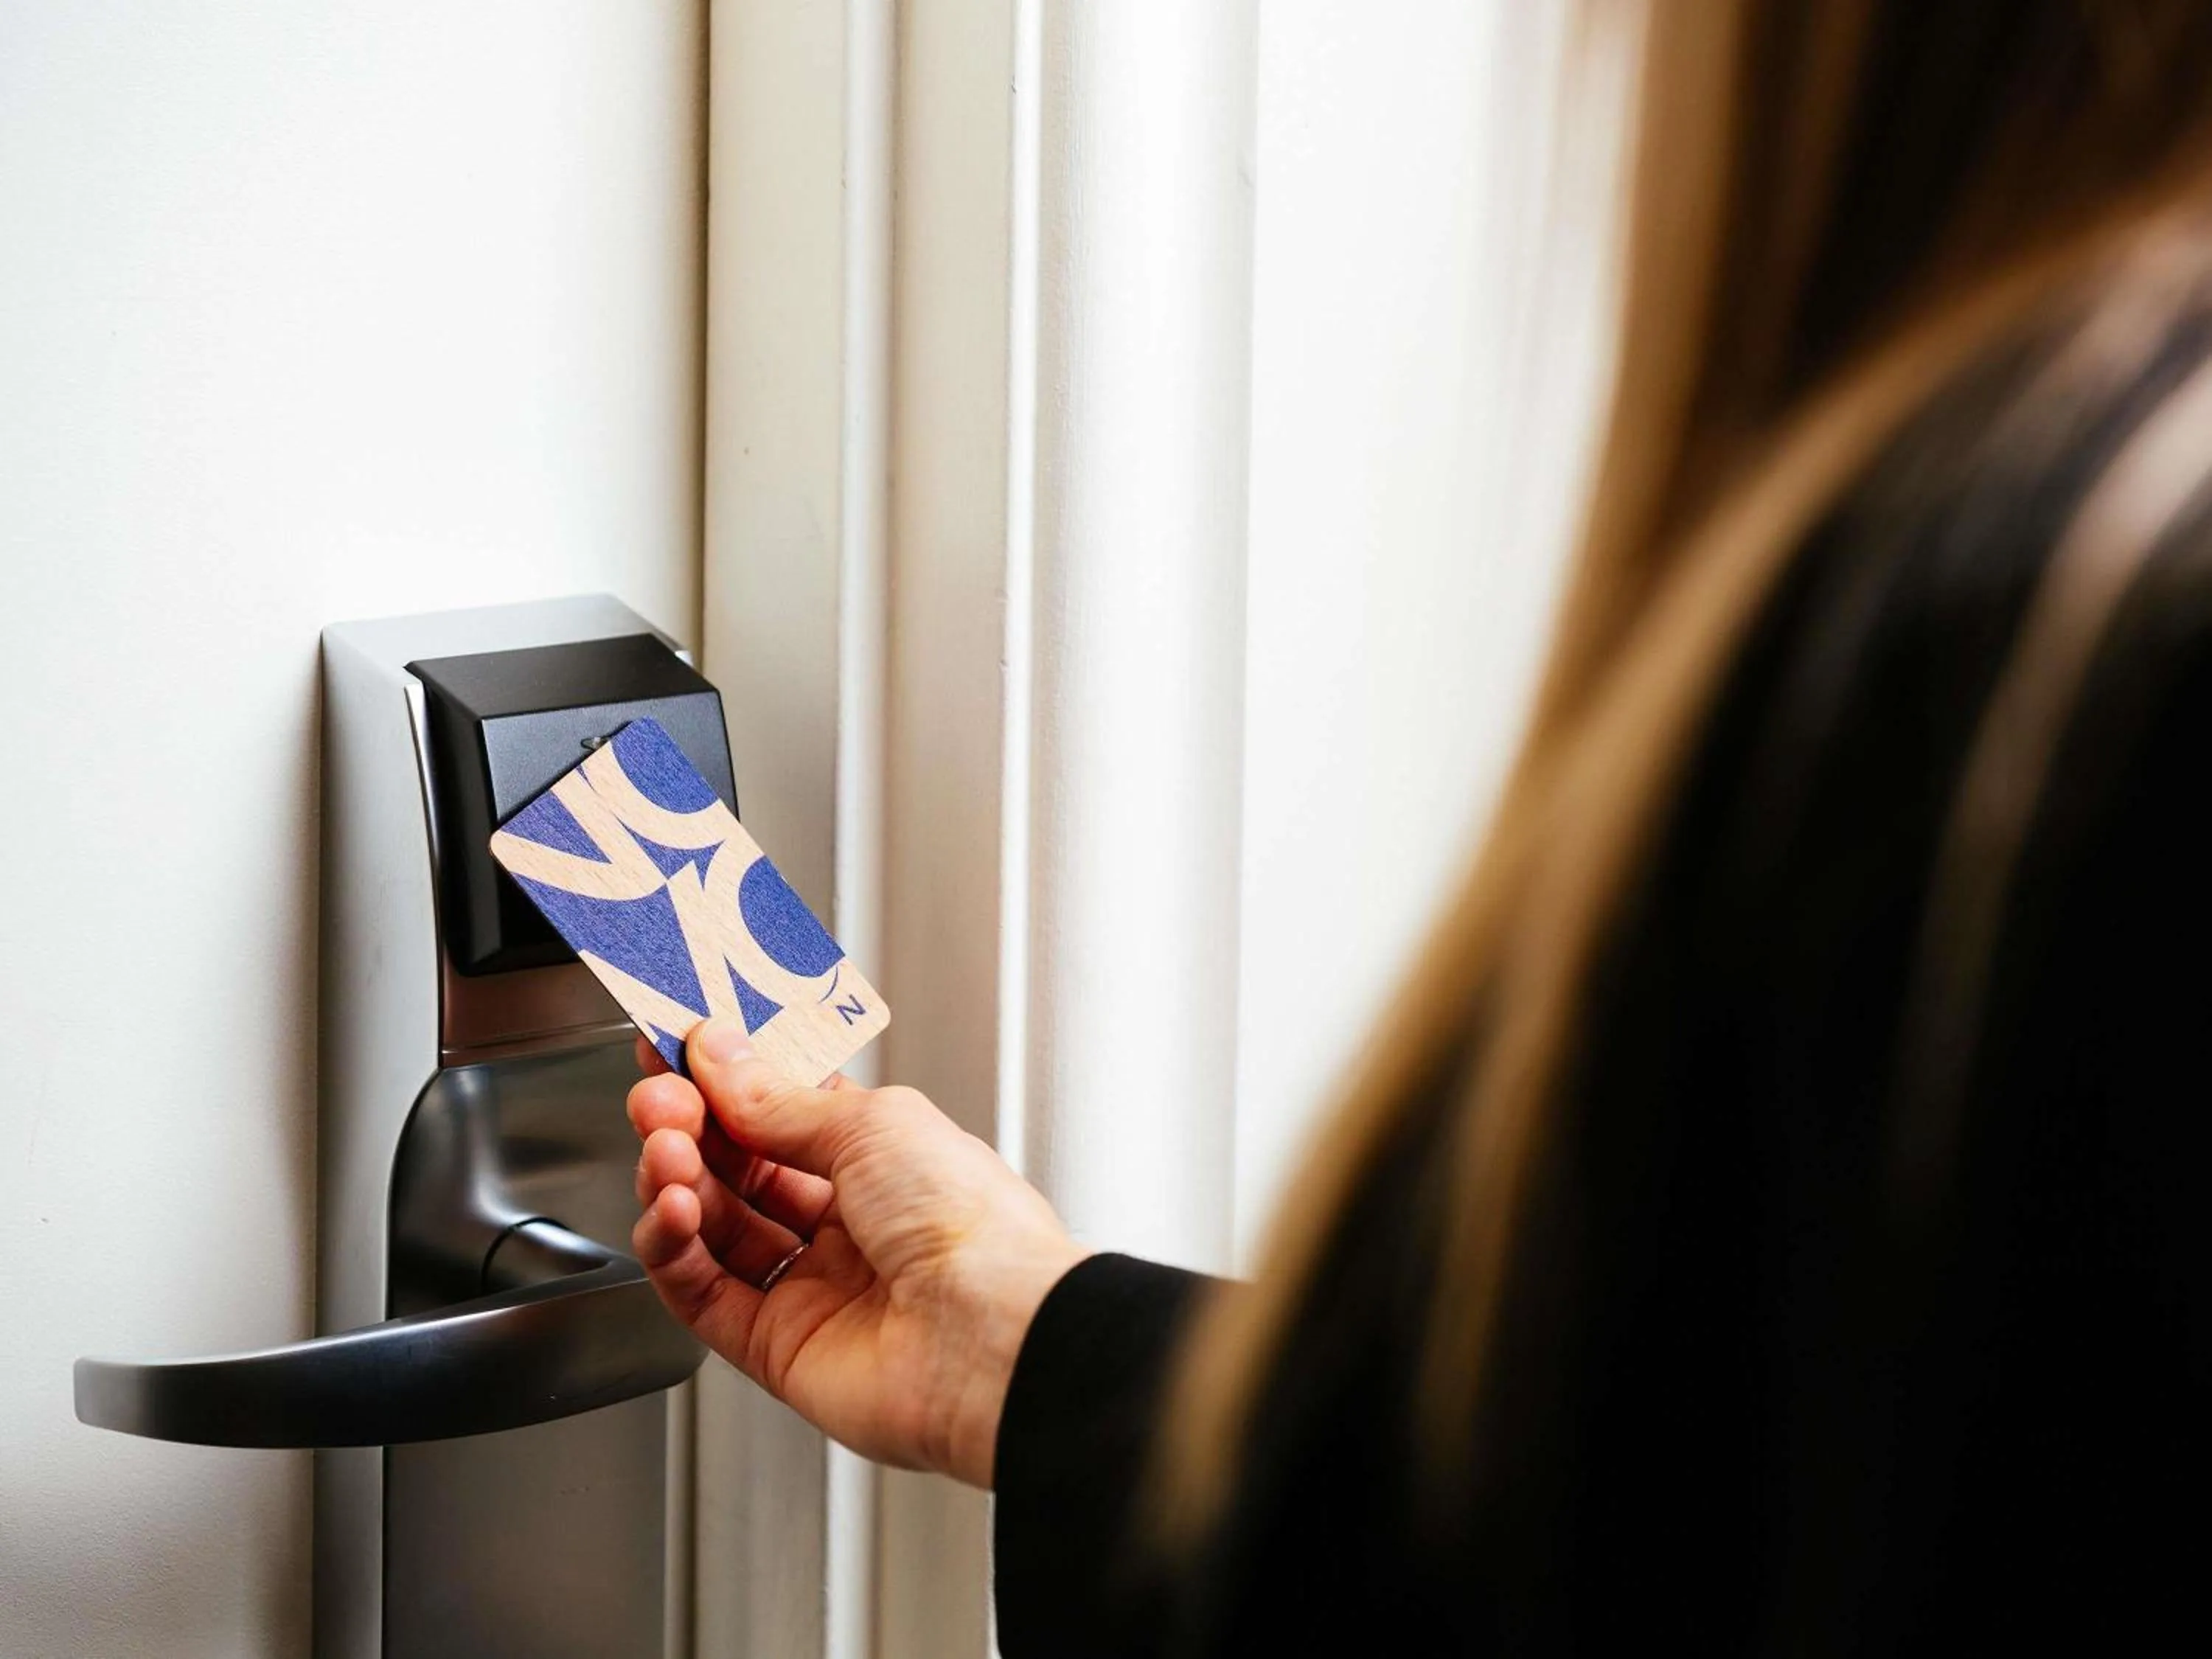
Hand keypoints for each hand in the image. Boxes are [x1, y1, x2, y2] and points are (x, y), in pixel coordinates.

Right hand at [626, 1018, 1088, 1488]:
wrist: (992, 1340)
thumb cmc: (970, 1227)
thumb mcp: (872, 1125)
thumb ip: (778, 1099)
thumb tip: (719, 1054)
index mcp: (884, 1159)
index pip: (783, 1110)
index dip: (726, 1080)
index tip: (677, 1047)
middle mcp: (848, 1223)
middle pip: (739, 1169)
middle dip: (689, 1127)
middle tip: (657, 1097)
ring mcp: (812, 1286)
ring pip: (712, 1228)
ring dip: (676, 1181)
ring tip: (664, 1149)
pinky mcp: (778, 1346)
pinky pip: (702, 1293)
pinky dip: (674, 1249)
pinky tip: (672, 1209)